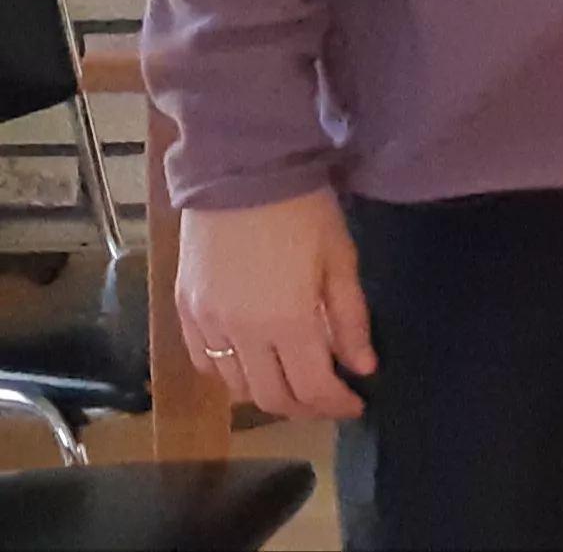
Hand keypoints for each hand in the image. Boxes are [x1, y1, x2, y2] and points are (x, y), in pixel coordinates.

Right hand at [176, 188, 376, 420]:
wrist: (241, 172)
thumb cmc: (303, 211)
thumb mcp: (340, 259)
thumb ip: (351, 318)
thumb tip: (363, 367)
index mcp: (287, 322)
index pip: (312, 387)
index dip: (337, 404)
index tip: (356, 404)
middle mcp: (241, 334)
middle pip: (271, 397)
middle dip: (305, 407)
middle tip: (329, 399)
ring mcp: (206, 324)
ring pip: (236, 387)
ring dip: (268, 394)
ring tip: (295, 382)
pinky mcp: (184, 311)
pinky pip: (205, 363)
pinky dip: (230, 374)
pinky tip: (253, 364)